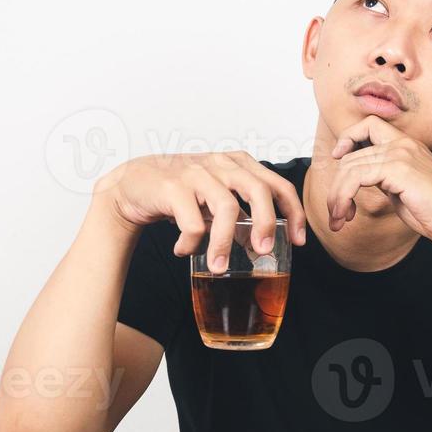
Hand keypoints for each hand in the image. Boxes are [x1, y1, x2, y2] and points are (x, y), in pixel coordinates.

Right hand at [92, 151, 306, 272]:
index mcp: (239, 164)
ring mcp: (197, 173)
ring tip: (217, 267)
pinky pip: (192, 222)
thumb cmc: (181, 193)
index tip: (298, 241)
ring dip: (224, 244)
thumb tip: (266, 246)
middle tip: (264, 252)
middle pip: (258, 190)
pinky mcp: (172, 187)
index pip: (278, 185)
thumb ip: (241, 214)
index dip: (294, 213)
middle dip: (267, 224)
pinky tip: (184, 251)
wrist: (133, 184)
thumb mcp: (216, 197)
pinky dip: (192, 243)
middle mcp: (221, 164)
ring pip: (225, 208)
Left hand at [327, 115, 431, 252]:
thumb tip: (360, 180)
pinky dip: (343, 197)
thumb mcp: (406, 190)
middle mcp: (405, 144)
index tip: (338, 158)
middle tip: (337, 213)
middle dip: (337, 185)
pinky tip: (347, 215)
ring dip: (336, 197)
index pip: (369, 124)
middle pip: (351, 153)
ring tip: (339, 219)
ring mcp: (402, 155)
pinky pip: (355, 177)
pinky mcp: (400, 170)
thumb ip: (386, 179)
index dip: (348, 137)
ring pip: (349, 166)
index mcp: (409, 146)